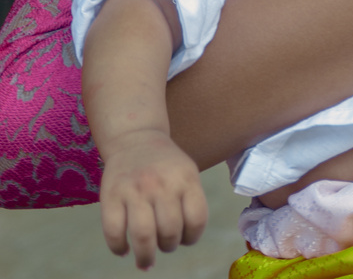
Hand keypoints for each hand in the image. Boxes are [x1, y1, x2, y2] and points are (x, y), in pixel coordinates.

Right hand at [99, 129, 207, 269]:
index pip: (197, 219)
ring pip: (143, 236)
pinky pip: (114, 232)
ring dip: (145, 256)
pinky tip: (123, 249)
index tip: (184, 239)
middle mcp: (161, 183)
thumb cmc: (165, 166)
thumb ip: (189, 203)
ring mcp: (135, 189)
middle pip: (170, 232)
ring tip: (145, 259)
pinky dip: (118, 249)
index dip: (192, 237)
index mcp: (186, 177)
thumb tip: (183, 242)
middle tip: (164, 245)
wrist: (135, 138)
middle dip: (169, 246)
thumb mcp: (187, 173)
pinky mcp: (111, 194)